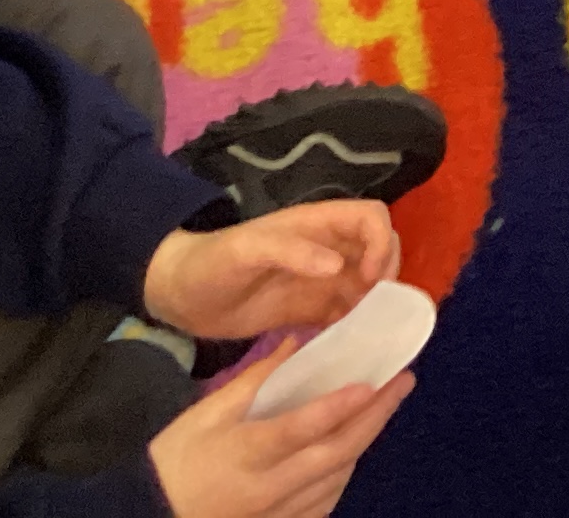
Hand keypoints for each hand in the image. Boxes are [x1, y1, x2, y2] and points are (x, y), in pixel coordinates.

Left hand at [144, 205, 399, 341]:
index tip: (372, 278)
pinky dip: (357, 328)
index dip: (382, 243)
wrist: (180, 297)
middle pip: (380, 250)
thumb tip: (338, 265)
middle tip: (375, 309)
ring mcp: (320, 281)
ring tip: (370, 335)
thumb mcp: (245, 250)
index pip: (371, 218)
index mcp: (317, 225)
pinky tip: (351, 349)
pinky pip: (347, 315)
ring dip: (377, 305)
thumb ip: (289, 251)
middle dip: (388, 276)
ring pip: (369, 285)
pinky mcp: (310, 310)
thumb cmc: (211, 263)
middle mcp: (327, 250)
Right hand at [147, 345, 411, 517]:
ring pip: (335, 479)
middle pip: (332, 454)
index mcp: (244, 453)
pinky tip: (354, 449)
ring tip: (386, 406)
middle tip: (404, 381)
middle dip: (374, 417)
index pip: (298, 429)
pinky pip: (324, 503)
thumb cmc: (175, 459)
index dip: (335, 407)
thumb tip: (297, 343)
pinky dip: (344, 473)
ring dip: (364, 441)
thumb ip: (255, 380)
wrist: (152, 516)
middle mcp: (267, 488)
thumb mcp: (205, 413)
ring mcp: (276, 514)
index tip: (370, 383)